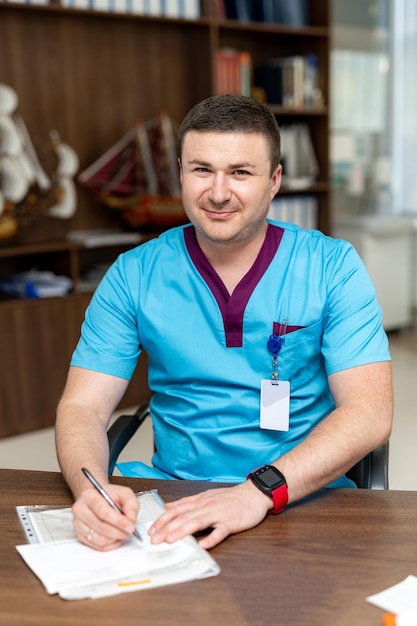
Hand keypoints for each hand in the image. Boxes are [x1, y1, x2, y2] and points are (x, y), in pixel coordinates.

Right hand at [72, 483, 138, 550]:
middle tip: (130, 532)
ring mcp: (78, 524)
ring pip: (99, 539)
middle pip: (100, 526)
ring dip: (115, 538)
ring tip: (123, 533)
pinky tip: (116, 538)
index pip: (103, 511)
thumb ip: (131, 504)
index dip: (118, 521)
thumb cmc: (110, 496)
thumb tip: (131, 519)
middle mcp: (80, 510)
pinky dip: (110, 544)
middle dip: (118, 532)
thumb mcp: (124, 493)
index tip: (130, 527)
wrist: (98, 498)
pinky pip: (97, 545)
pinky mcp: (80, 535)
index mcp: (89, 496)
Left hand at [148, 481, 272, 549]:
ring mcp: (219, 514)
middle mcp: (206, 506)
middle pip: (184, 516)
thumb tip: (168, 506)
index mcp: (200, 501)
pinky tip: (203, 545)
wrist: (253, 493)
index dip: (163, 520)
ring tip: (171, 540)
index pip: (177, 510)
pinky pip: (220, 531)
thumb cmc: (230, 497)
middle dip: (167, 527)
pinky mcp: (231, 522)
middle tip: (155, 539)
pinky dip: (211, 538)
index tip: (151, 530)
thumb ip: (187, 501)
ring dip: (183, 531)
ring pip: (198, 521)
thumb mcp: (206, 495)